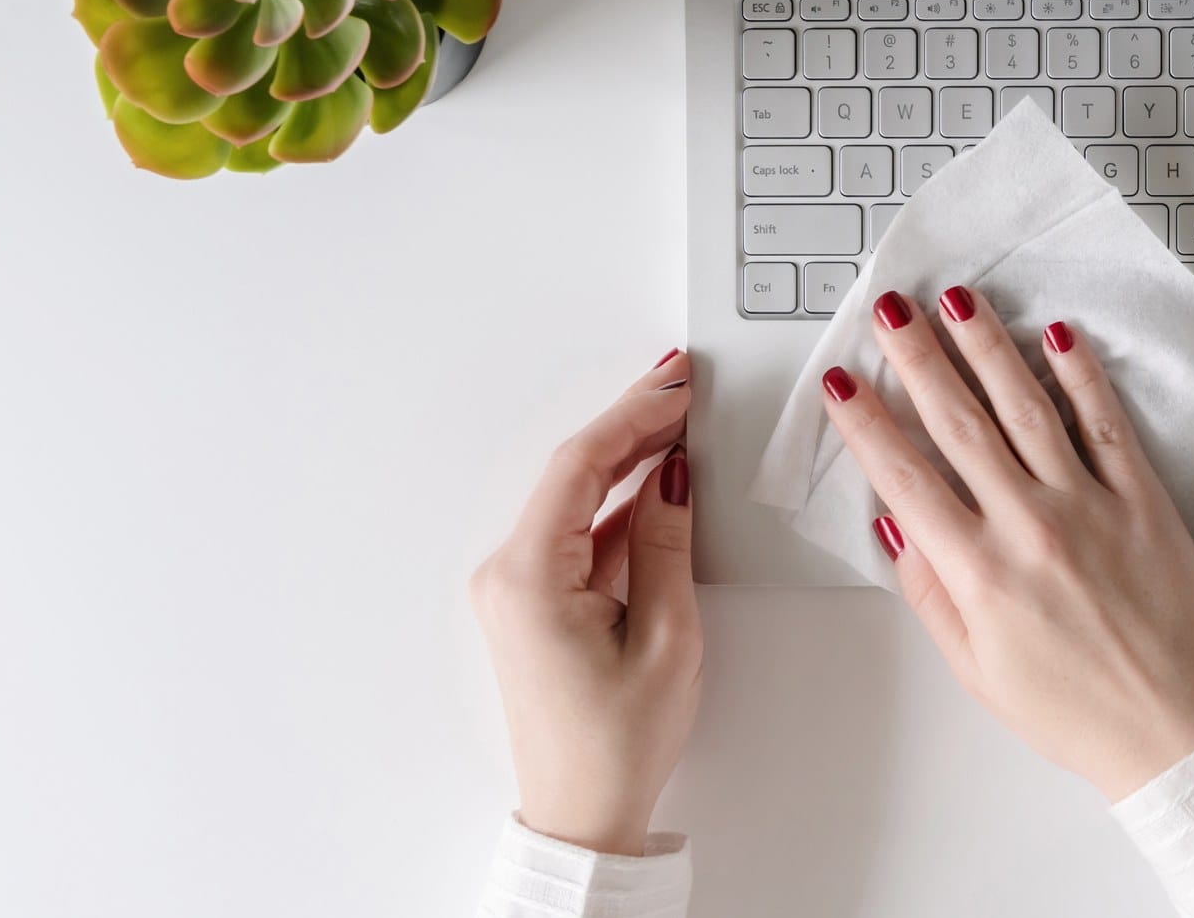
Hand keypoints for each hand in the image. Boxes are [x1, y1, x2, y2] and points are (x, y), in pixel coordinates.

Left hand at [470, 351, 700, 855]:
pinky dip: (620, 504)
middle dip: (633, 425)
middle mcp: (508, 573)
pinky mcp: (533, 602)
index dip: (633, 413)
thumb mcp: (667, 636)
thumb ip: (666, 542)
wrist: (582, 812)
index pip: (581, 466)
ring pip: (577, 499)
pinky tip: (660, 485)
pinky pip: (578, 533)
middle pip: (573, 473)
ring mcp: (516, 587)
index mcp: (529, 576)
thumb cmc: (616, 743)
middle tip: (685, 386)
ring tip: (683, 425)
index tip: (677, 381)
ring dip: (629, 462)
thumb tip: (672, 475)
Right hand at [822, 288, 1193, 799]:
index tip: (841, 380)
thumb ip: (929, 592)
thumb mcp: (976, 669)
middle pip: (959, 423)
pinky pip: (1106, 424)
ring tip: (957, 301)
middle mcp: (1030, 527)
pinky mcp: (1142, 500)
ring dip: (986, 347)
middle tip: (890, 310)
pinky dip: (1082, 375)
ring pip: (1026, 407)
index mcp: (980, 572)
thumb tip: (894, 526)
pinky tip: (1057, 335)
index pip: (905, 477)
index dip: (865, 423)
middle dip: (917, 357)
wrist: (1173, 728)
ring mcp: (1090, 506)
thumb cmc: (1077, 710)